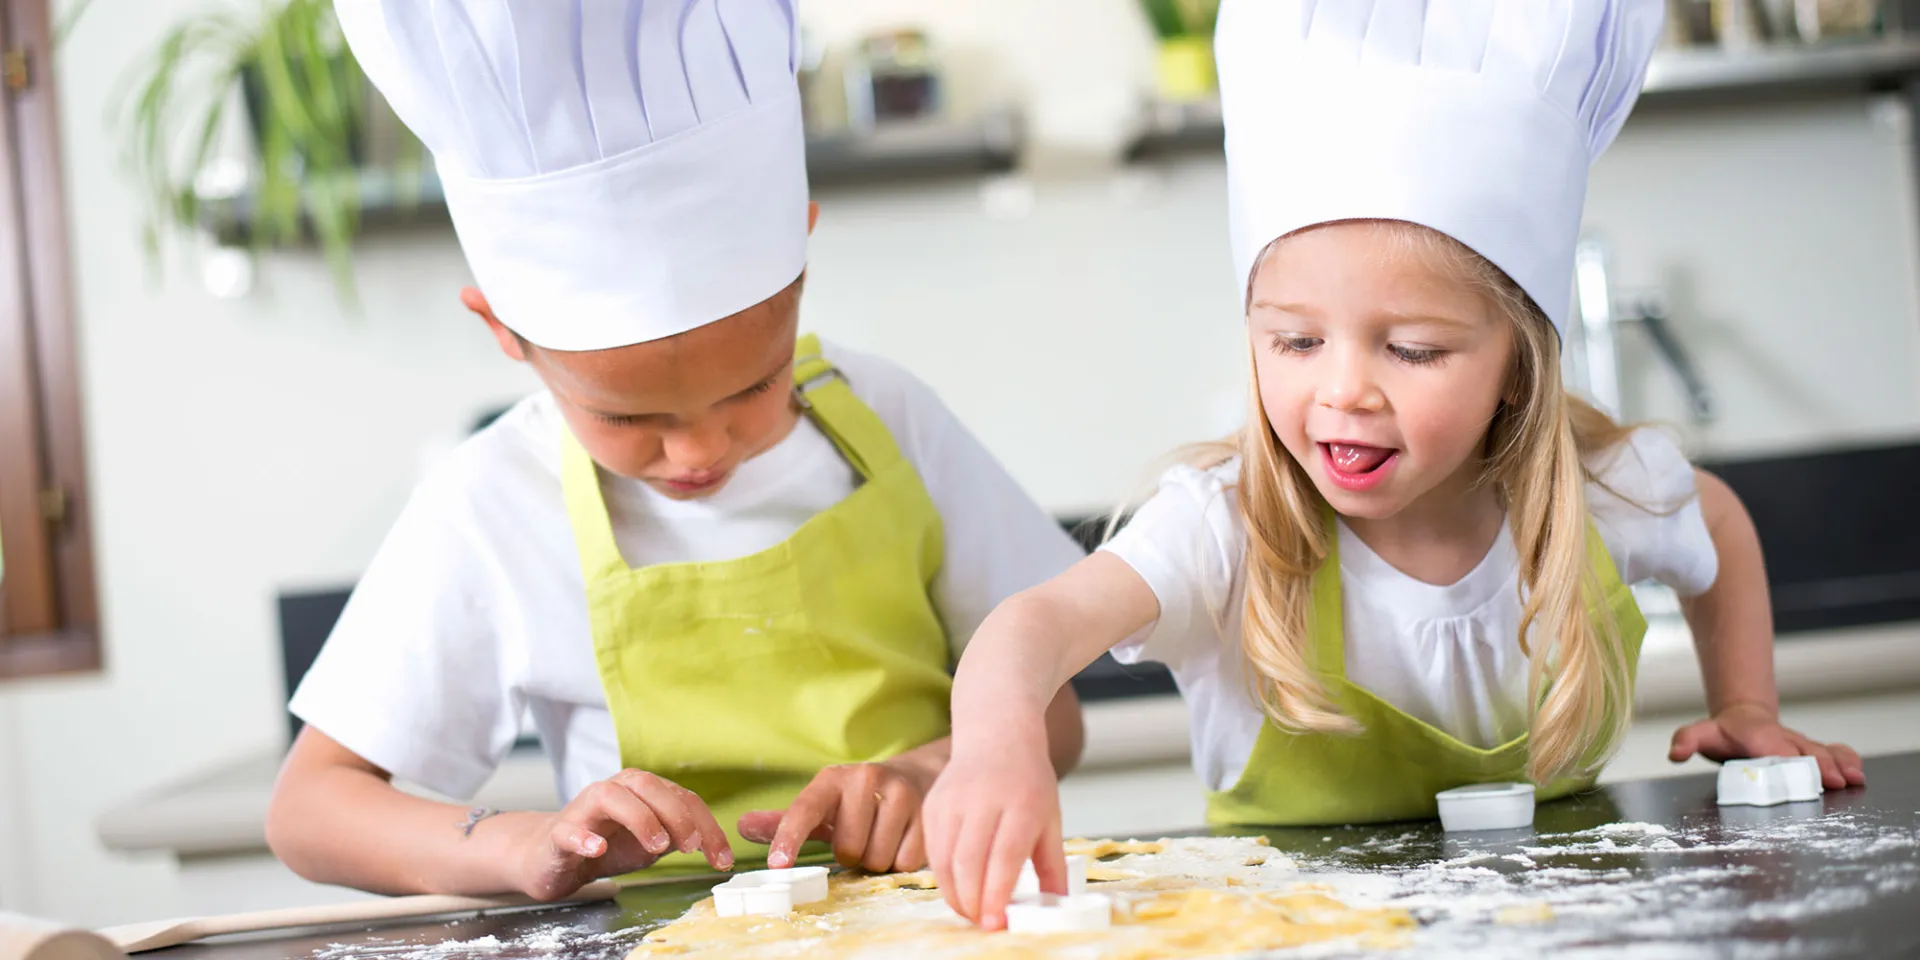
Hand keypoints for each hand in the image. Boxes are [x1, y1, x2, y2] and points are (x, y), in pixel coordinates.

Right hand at [512, 769, 732, 899]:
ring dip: (639, 818)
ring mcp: (584, 809)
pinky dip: (584, 837)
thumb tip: (709, 841)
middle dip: (676, 814)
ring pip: (610, 795)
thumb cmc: (605, 844)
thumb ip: (678, 836)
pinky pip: (569, 830)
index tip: (722, 859)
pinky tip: (597, 848)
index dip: (707, 827)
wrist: (551, 858)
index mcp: (642, 791)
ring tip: (657, 846)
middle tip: (691, 846)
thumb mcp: (651, 842)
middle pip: (649, 786)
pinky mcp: (559, 834)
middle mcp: (614, 790)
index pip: (682, 799)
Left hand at [739, 757, 937, 872]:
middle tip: (860, 836)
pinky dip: (900, 860)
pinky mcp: (926, 811)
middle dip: (851, 853)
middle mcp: (865, 778)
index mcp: (831, 779)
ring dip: (876, 859)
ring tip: (881, 836)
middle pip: (847, 849)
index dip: (788, 838)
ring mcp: (899, 792)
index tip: (777, 864)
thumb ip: (783, 820)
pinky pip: (904, 861)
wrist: (914, 778)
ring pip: (876, 857)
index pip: (804, 810)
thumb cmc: (856, 802)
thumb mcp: (821, 806)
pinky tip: (902, 839)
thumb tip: (741, 826)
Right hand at [923, 739, 1063, 930]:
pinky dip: (942, 876)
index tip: (996, 922)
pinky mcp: (933, 804)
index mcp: (1021, 804)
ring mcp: (953, 801)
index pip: (1004, 857)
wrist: (997, 736)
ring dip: (954, 894)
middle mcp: (983, 800)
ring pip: (944, 859)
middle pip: (969, 862)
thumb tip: (1057, 903)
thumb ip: (1052, 864)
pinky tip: (957, 888)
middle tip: (982, 922)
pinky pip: (932, 850)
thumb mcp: (1051, 818)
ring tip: (970, 911)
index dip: (996, 894)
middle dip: (972, 902)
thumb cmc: (1027, 780)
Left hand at [1669, 702, 1865, 789]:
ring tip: (1854, 779)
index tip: (1797, 771)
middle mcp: (1783, 739)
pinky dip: (1847, 759)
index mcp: (1756, 736)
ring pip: (1823, 751)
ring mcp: (1799, 743)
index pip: (1773, 749)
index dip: (1786, 760)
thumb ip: (1686, 740)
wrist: (1743, 718)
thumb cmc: (1722, 733)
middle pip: (1804, 752)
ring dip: (1839, 764)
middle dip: (1820, 766)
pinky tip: (1859, 773)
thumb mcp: (1699, 733)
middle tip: (1835, 782)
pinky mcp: (1811, 749)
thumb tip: (1675, 754)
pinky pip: (1833, 750)